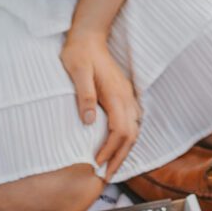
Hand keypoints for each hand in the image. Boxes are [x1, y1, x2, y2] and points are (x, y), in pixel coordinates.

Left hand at [61, 29, 140, 181]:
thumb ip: (84, 96)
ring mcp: (126, 94)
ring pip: (134, 128)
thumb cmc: (79, 52)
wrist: (89, 35)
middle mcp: (125, 96)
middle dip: (120, 157)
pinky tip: (117, 143)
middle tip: (106, 176)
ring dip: (125, 149)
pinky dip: (127, 137)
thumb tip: (89, 122)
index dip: (110, 150)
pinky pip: (132, 120)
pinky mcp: (123, 93)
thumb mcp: (77, 71)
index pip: (120, 130)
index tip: (97, 164)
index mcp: (115, 93)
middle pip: (131, 134)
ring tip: (112, 165)